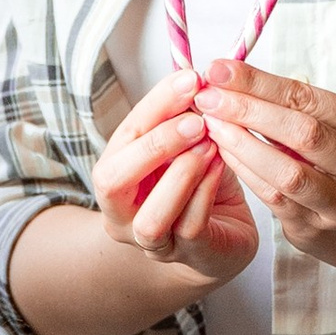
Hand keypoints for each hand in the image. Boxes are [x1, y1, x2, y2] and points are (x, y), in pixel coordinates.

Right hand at [93, 69, 257, 283]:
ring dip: (181, 175)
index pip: (124, 136)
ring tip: (210, 145)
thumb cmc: (199, 188)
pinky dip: (206, 192)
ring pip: (151, 217)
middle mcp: (121, 212)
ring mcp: (152, 242)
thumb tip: (198, 78)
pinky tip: (222, 165)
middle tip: (197, 119)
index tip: (190, 79)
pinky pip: (190, 227)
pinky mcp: (189, 256)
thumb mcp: (187, 148)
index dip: (155, 106)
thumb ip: (184, 120)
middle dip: (155, 144)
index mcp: (117, 175)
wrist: (219, 244)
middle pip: (113, 180)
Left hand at [193, 58, 335, 271]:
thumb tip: (228, 76)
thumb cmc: (335, 162)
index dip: (261, 82)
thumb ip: (289, 105)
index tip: (219, 70)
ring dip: (242, 144)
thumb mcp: (329, 129)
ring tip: (211, 124)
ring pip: (287, 172)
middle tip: (207, 96)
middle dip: (248, 110)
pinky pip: (273, 197)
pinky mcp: (316, 229)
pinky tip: (222, 152)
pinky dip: (245, 171)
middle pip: (303, 132)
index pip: (310, 99)